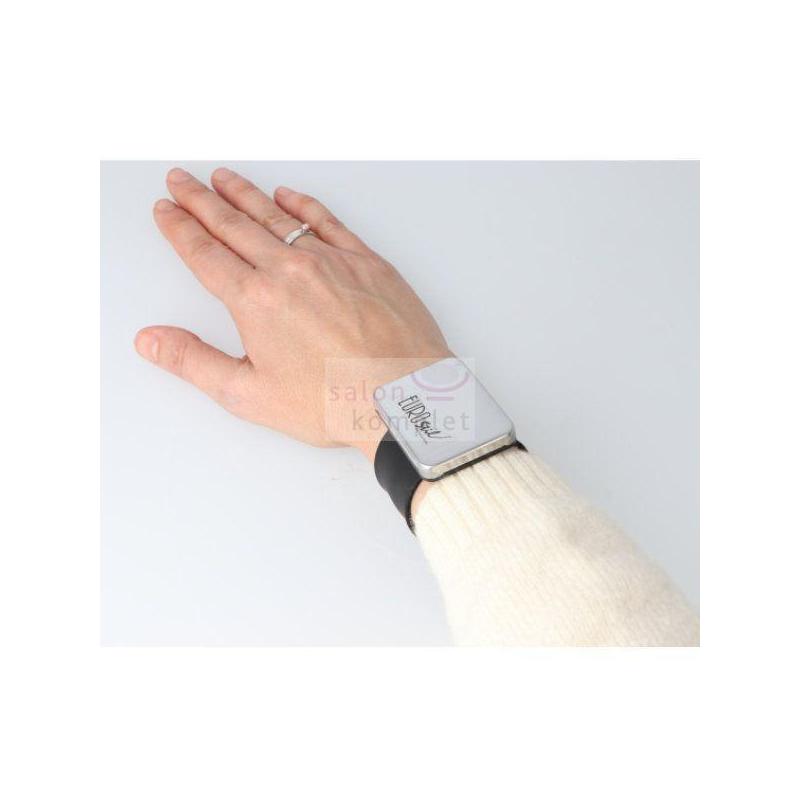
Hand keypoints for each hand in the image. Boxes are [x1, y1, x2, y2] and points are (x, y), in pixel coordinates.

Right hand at [135, 167, 450, 460]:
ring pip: (277, 217)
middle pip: (234, 225)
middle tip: (180, 179)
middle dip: (201, 200)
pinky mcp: (366, 262)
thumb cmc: (334, 402)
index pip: (205, 254)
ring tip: (223, 178)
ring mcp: (331, 261)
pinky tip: (288, 196)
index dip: (180, 229)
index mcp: (256, 300)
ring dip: (245, 195)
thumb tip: (151, 339)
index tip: (165, 210)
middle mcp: (289, 270)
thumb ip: (195, 362)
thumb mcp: (250, 395)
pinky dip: (303, 206)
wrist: (404, 398)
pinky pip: (327, 221)